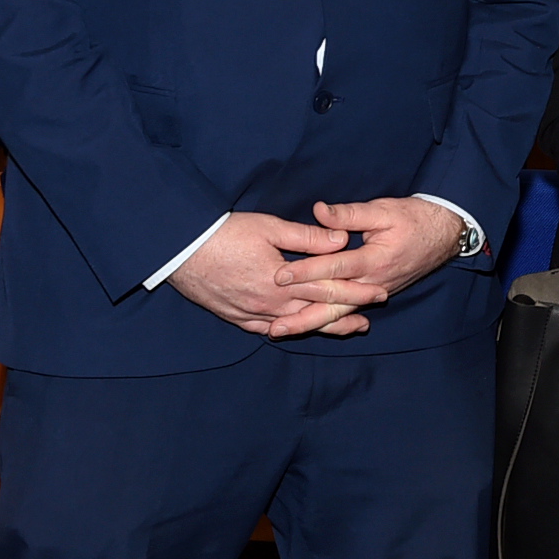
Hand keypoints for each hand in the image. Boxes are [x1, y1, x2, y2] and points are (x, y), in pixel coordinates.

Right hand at [167, 212, 374, 336]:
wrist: (179, 250)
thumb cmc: (225, 233)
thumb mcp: (270, 228)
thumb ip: (308, 238)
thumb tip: (342, 239)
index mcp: (282, 281)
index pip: (328, 289)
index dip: (356, 292)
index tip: (379, 293)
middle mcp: (269, 304)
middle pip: (315, 312)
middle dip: (345, 315)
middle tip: (369, 320)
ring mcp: (250, 313)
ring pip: (293, 325)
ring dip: (320, 326)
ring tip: (344, 328)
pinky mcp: (234, 316)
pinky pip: (265, 329)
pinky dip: (285, 330)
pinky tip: (295, 330)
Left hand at [268, 197, 463, 334]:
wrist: (446, 234)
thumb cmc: (415, 218)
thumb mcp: (384, 209)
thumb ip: (350, 213)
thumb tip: (319, 211)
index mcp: (375, 260)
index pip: (335, 268)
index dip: (307, 271)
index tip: (280, 275)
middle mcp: (374, 283)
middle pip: (334, 304)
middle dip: (301, 315)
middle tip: (273, 325)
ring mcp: (375, 292)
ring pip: (339, 314)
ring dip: (309, 324)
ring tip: (280, 331)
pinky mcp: (375, 294)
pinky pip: (347, 312)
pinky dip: (326, 322)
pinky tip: (307, 327)